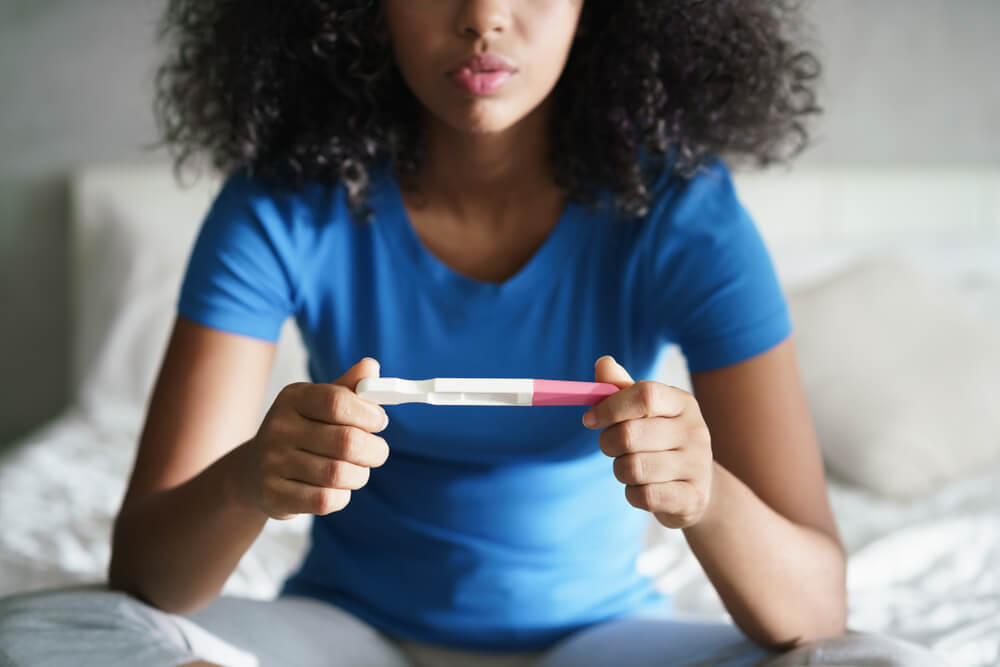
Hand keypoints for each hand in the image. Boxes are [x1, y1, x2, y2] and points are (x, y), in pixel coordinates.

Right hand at [235, 358, 389, 519]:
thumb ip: (349, 388)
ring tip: (357, 471)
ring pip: (339, 473)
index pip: (337, 401)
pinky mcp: (274, 495)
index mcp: (293, 398)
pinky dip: (342, 496)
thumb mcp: (321, 405)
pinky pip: (325, 500)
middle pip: (346, 441)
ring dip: (360, 475)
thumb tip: (371, 366)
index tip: (379, 422)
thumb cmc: (302, 433)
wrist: (255, 472)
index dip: (369, 414)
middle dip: (374, 450)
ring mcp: (272, 462)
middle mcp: (278, 427)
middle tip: (377, 452)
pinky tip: (338, 489)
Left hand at [583, 355, 713, 528]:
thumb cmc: (662, 441)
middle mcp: (696, 431)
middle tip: (609, 446)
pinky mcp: (693, 498)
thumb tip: (603, 363)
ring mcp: (698, 466)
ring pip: (633, 468)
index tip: (588, 419)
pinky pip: (644, 496)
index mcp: (682, 403)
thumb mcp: (646, 412)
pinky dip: (633, 494)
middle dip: (607, 443)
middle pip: (630, 434)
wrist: (698, 486)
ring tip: (630, 468)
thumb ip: (621, 388)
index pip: (645, 395)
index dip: (609, 407)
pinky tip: (642, 488)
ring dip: (619, 470)